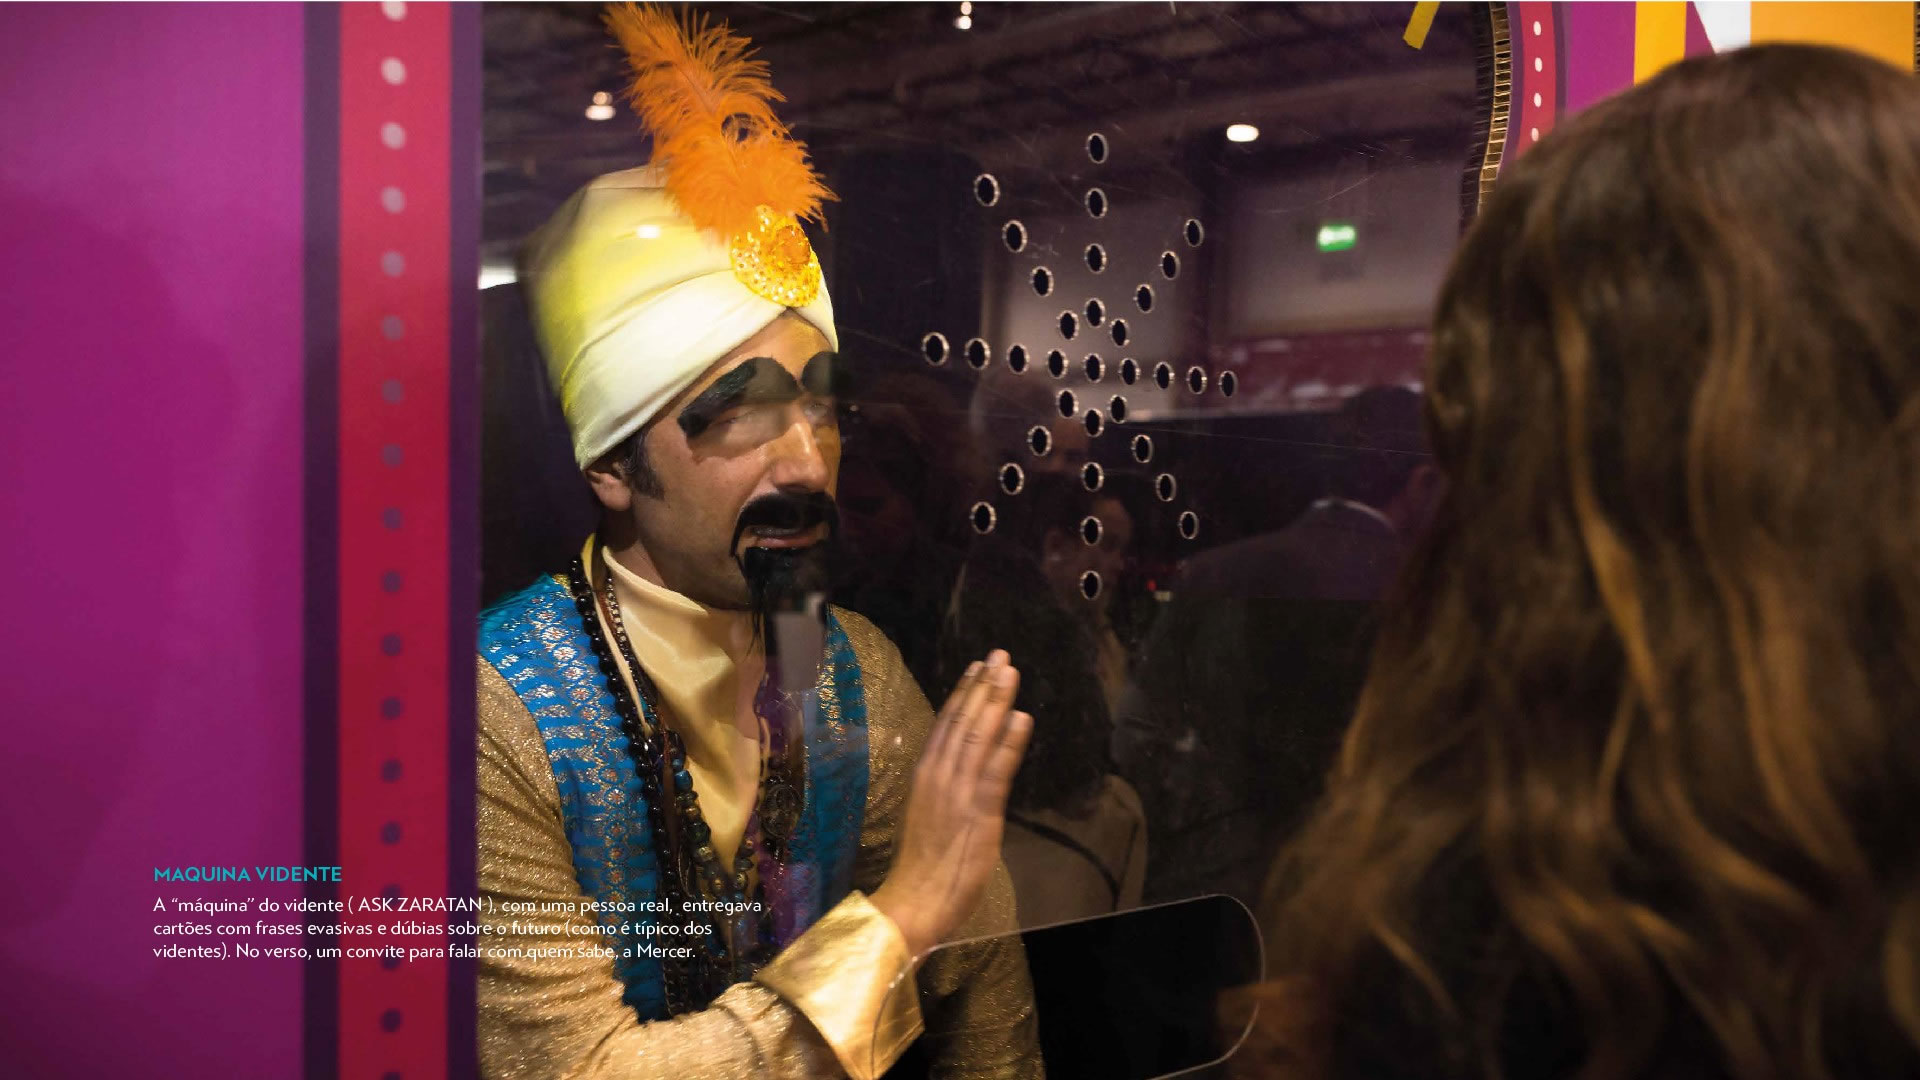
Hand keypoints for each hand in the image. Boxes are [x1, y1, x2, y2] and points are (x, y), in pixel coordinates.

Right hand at [871, 650, 1031, 960]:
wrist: (914, 902)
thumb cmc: (923, 867)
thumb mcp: (930, 816)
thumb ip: (946, 789)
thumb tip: (962, 768)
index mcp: (925, 776)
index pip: (946, 725)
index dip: (964, 693)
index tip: (977, 667)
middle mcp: (939, 777)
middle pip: (963, 722)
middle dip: (983, 686)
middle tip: (999, 655)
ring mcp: (958, 793)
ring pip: (979, 737)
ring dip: (997, 702)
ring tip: (1010, 672)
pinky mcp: (978, 813)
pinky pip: (996, 771)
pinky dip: (1010, 743)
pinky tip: (1022, 718)